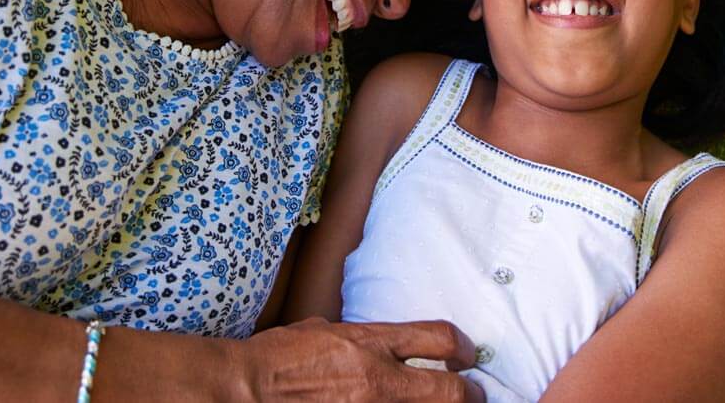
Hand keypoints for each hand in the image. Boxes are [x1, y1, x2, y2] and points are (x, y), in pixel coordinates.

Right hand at [245, 317, 484, 401]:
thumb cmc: (281, 357)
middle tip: (475, 395)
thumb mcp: (327, 330)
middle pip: (448, 392)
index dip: (461, 347)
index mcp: (369, 342)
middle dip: (469, 394)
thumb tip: (386, 347)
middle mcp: (376, 379)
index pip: (436, 338)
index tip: (466, 355)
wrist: (249, 389)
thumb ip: (363, 339)